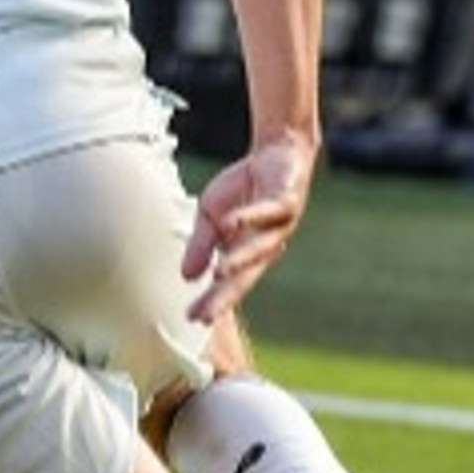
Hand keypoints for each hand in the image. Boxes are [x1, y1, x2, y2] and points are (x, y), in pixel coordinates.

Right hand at [182, 131, 314, 322]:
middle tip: (207, 315)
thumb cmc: (243, 190)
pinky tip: (232, 224)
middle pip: (247, 275)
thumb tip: (187, 277)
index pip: (229, 283)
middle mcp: (266, 244)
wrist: (276, 154)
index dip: (213, 300)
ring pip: (261, 247)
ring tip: (219, 274)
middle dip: (226, 295)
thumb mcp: (209, 216)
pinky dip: (250, 218)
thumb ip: (201, 246)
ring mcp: (279, 225)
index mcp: (246, 251)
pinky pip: (267, 211)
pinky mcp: (287, 201)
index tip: (192, 318)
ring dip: (241, 261)